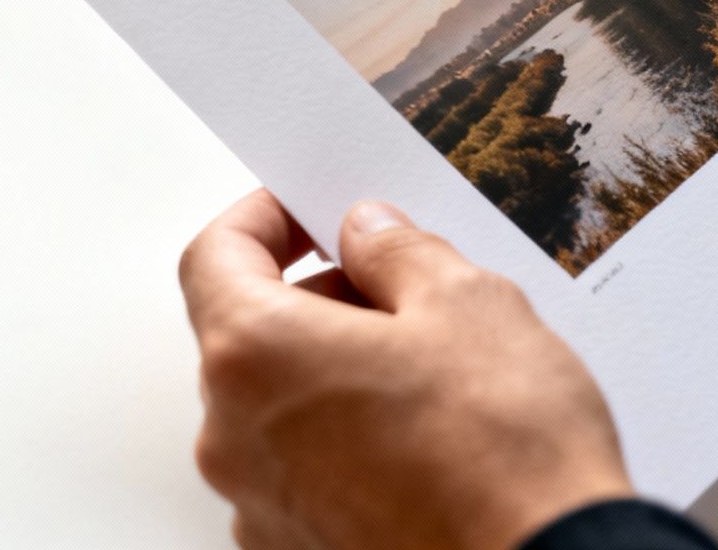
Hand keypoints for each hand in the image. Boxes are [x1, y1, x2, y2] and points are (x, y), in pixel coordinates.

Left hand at [178, 191, 630, 549]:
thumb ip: (397, 252)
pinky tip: (425, 441)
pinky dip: (346, 442)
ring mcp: (260, 507)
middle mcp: (233, 437)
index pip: (214, 257)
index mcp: (253, 355)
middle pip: (248, 334)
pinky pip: (303, 473)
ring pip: (278, 407)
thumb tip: (368, 234)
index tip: (304, 211)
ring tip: (431, 374)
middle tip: (401, 291)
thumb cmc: (504, 456)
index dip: (262, 220)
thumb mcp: (466, 304)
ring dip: (335, 374)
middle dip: (318, 301)